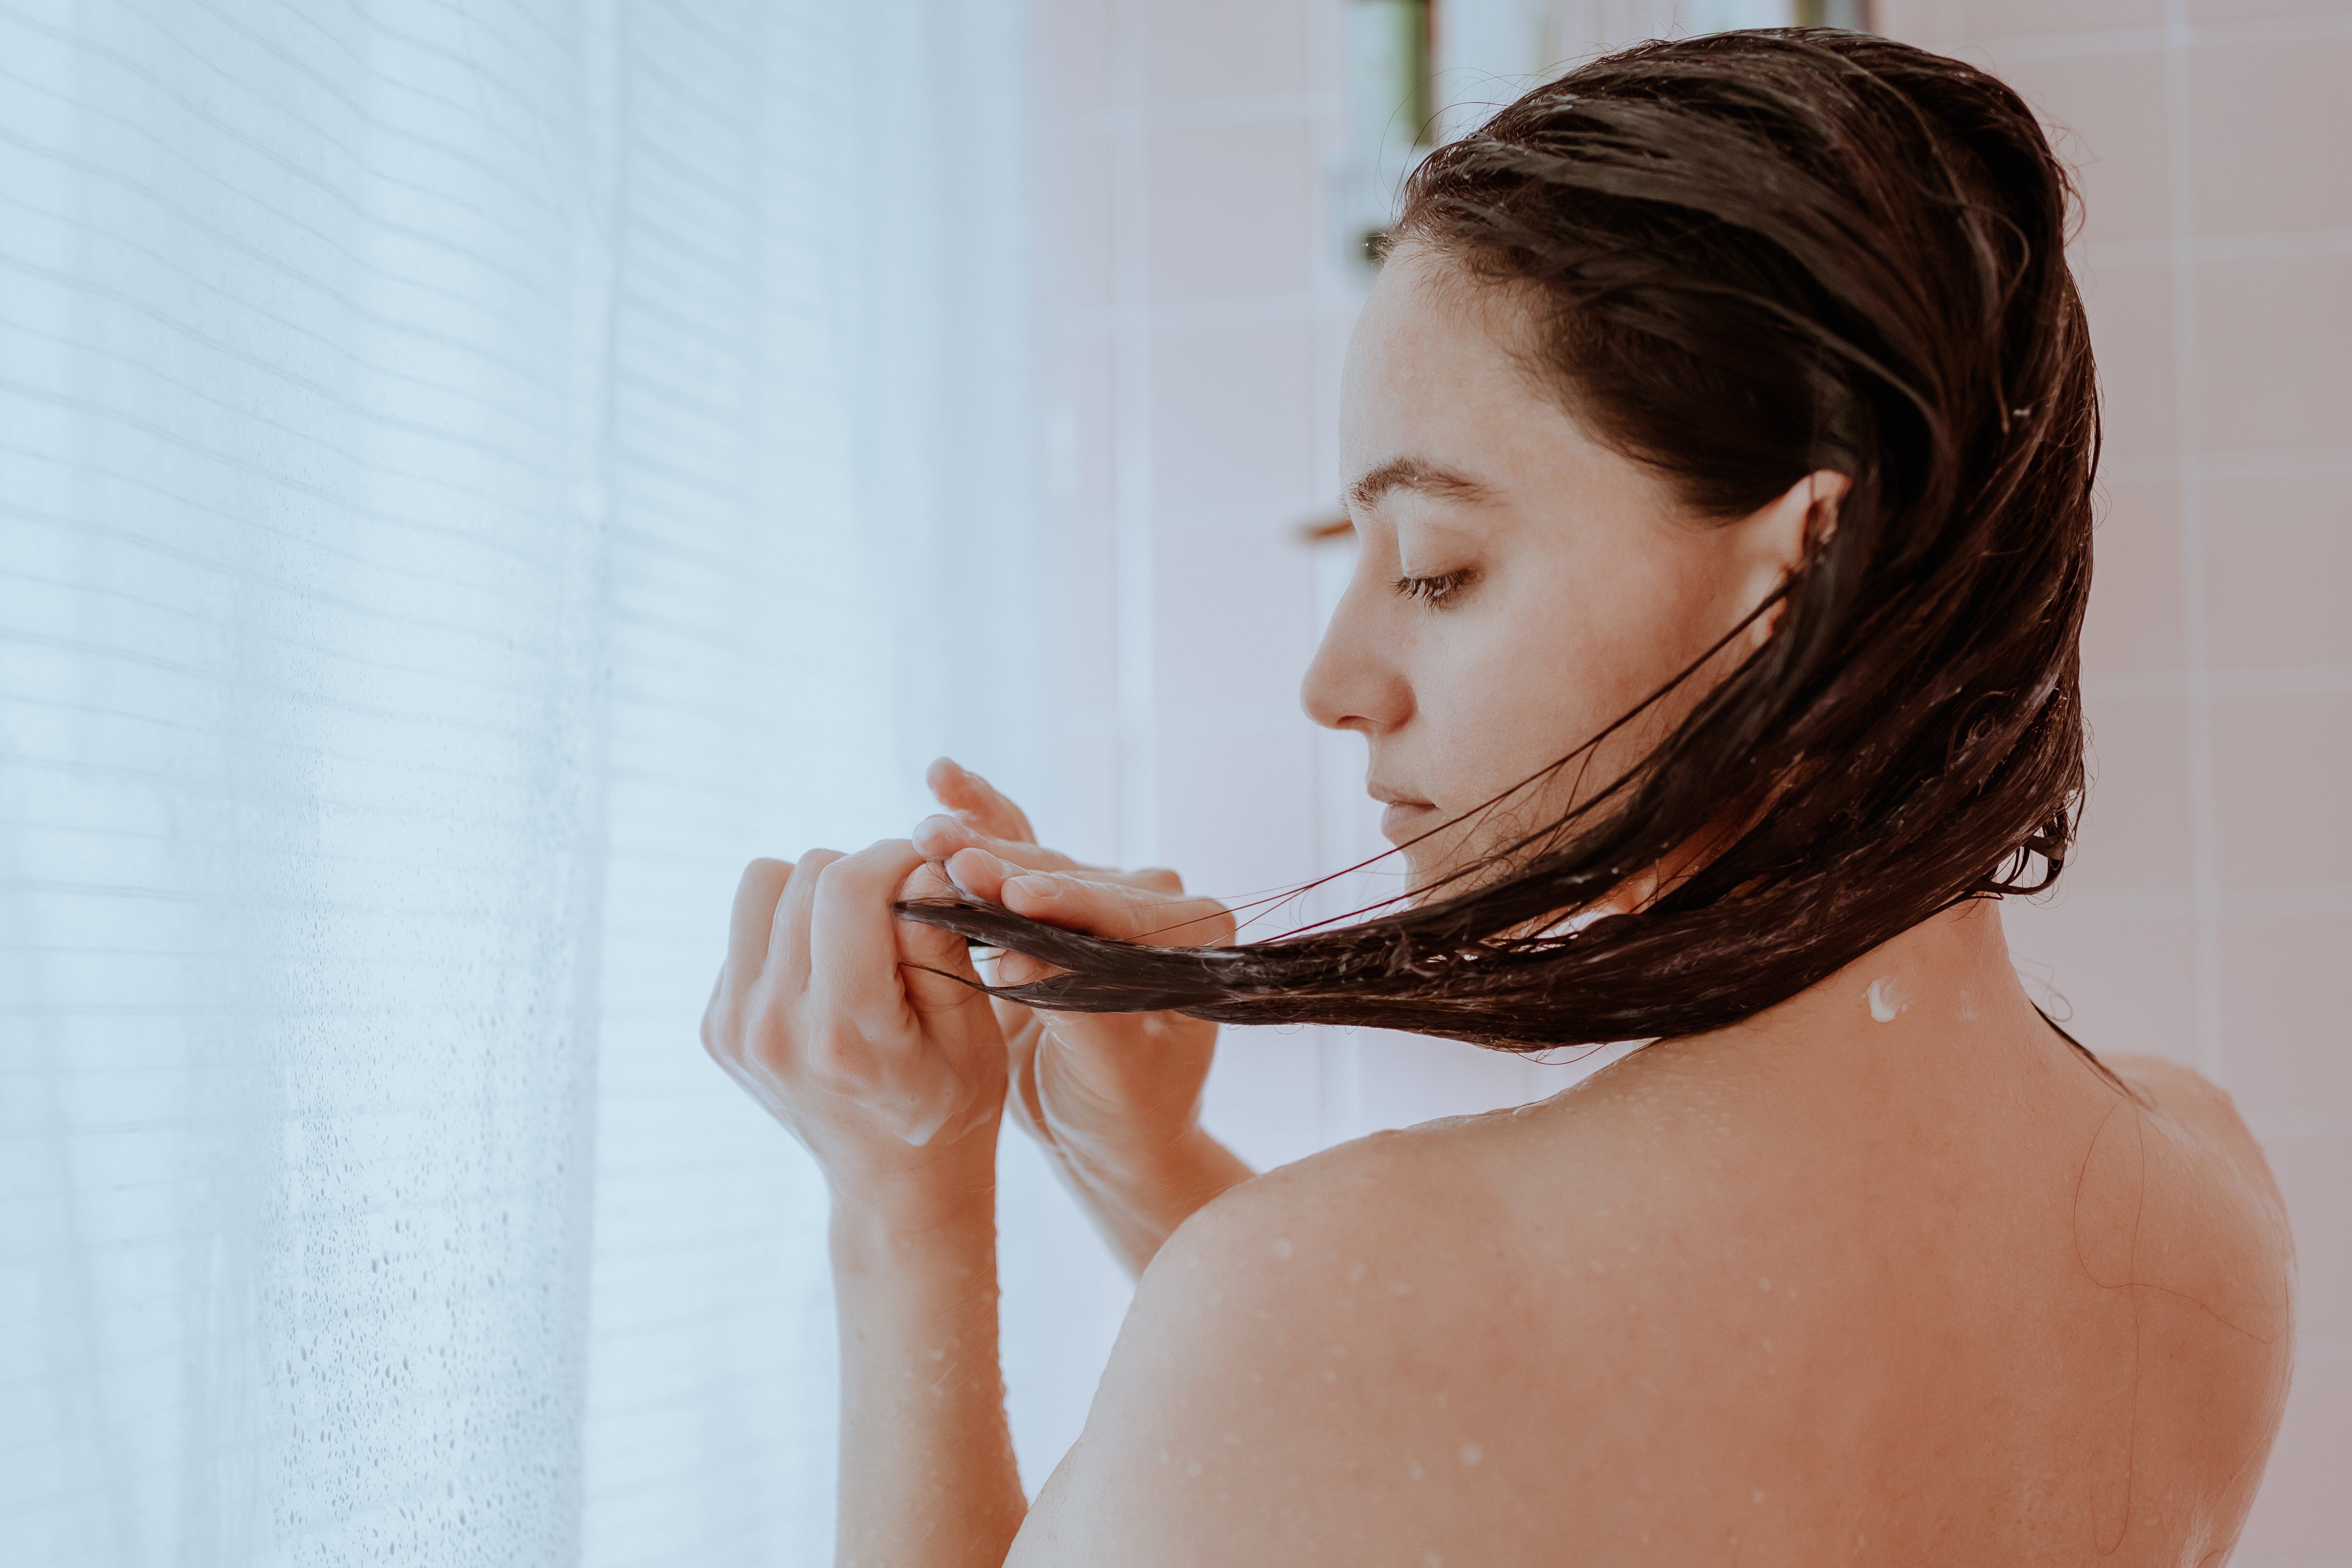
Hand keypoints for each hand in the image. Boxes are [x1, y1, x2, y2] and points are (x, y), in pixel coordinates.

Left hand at [700, 839, 1007, 1211]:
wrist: (894, 1185)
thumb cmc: (950, 1105)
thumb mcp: (973, 1033)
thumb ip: (941, 946)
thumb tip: (920, 866)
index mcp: (839, 1034)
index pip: (846, 887)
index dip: (896, 857)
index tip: (930, 872)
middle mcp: (770, 1028)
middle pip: (805, 874)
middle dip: (864, 874)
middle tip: (904, 912)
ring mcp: (734, 1028)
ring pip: (762, 885)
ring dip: (817, 893)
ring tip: (861, 937)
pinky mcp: (716, 1025)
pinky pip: (748, 926)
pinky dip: (792, 929)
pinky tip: (830, 973)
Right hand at [916, 760, 1249, 1269]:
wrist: (1114, 1133)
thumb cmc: (1127, 1113)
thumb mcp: (1111, 1075)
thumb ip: (1078, 1012)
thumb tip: (1020, 954)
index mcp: (1197, 938)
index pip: (1118, 912)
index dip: (1061, 901)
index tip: (1009, 892)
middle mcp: (1159, 904)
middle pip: (1070, 878)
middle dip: (1005, 868)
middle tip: (944, 852)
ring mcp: (1106, 896)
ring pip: (1036, 863)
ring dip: (979, 845)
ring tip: (926, 829)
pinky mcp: (1061, 900)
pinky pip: (1021, 850)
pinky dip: (984, 820)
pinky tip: (943, 780)